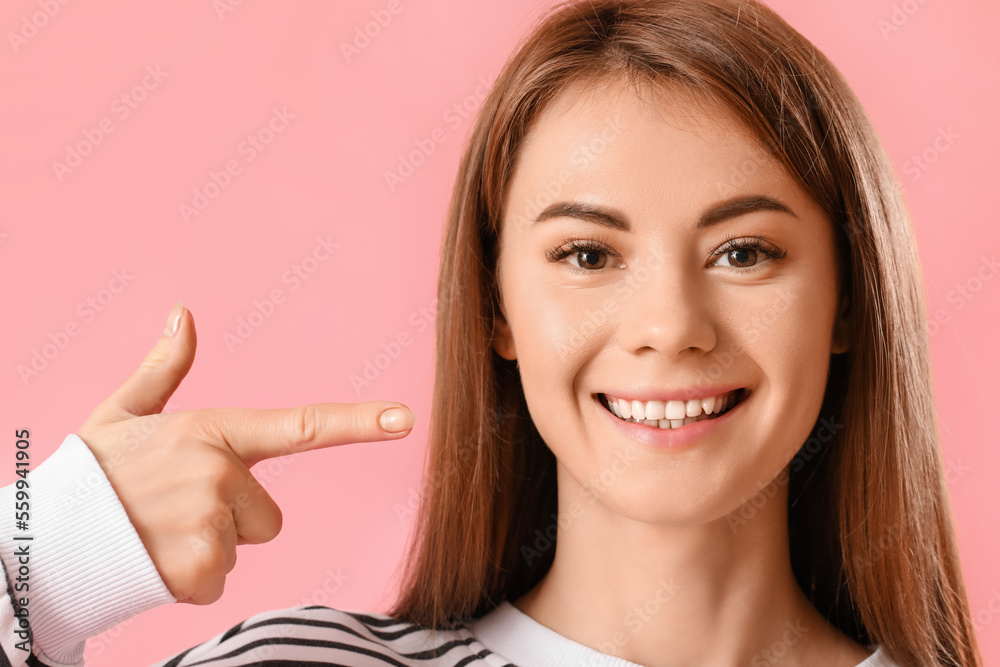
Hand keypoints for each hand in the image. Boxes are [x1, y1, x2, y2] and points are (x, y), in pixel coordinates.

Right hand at [75, 302, 415, 604]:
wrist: (46, 537)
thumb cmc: (93, 474)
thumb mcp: (125, 414)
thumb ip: (164, 369)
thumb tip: (182, 314)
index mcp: (214, 432)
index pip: (301, 427)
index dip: (359, 422)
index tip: (406, 418)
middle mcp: (220, 473)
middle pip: (270, 516)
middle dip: (232, 520)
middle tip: (177, 511)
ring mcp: (212, 521)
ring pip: (243, 548)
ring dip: (208, 548)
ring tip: (160, 533)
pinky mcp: (200, 568)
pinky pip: (220, 580)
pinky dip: (191, 579)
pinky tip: (156, 561)